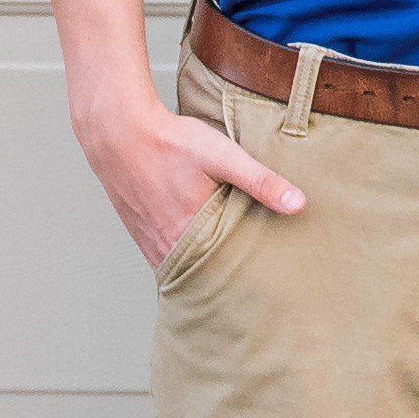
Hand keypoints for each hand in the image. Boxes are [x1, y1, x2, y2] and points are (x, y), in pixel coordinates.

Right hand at [77, 96, 304, 268]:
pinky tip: (200, 248)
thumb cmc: (172, 144)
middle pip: (203, 274)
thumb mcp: (224, 157)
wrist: (120, 133)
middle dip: (227, 279)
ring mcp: (148, 241)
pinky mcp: (139, 231)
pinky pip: (165, 255)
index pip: (224, 273)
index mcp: (188, 235)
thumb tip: (298, 205)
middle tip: (255, 284)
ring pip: (182, 266)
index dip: (245, 278)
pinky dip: (184, 256)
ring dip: (204, 268)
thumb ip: (261, 181)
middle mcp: (164, 246)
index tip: (267, 284)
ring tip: (232, 270)